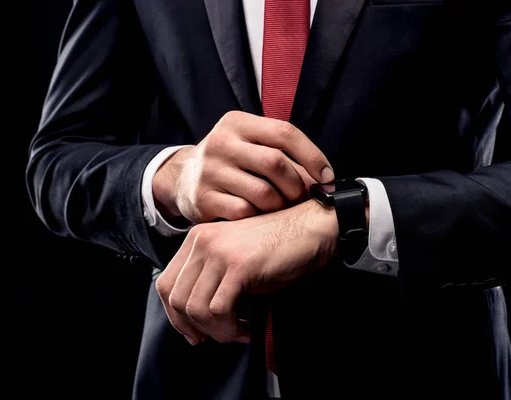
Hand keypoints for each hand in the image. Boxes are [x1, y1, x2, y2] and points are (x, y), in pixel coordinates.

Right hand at [153, 111, 334, 222]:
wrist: (183, 178)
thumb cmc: (231, 161)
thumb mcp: (250, 144)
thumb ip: (282, 153)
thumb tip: (324, 179)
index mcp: (237, 123)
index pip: (284, 133)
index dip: (312, 156)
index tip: (327, 177)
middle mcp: (221, 142)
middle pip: (275, 163)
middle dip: (297, 185)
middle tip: (302, 198)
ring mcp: (209, 171)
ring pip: (263, 193)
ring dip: (281, 205)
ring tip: (282, 207)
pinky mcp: (203, 198)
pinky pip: (245, 212)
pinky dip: (260, 218)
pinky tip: (260, 216)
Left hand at [155, 200, 337, 344]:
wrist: (313, 230)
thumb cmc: (279, 250)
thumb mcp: (235, 262)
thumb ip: (211, 280)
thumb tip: (195, 322)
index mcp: (197, 239)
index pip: (166, 284)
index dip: (176, 316)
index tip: (195, 333)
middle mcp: (202, 241)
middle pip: (176, 299)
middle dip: (196, 328)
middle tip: (221, 337)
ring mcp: (219, 251)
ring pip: (196, 308)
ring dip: (218, 331)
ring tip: (239, 332)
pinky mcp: (238, 265)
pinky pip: (218, 310)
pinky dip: (231, 328)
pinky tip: (248, 329)